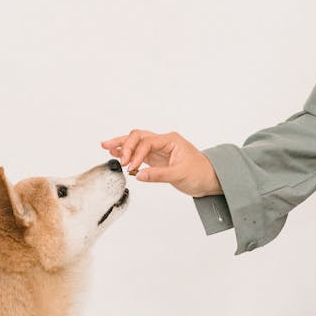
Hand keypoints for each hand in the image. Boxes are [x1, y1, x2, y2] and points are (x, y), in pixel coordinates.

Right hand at [101, 130, 221, 196]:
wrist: (209, 179)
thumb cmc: (200, 173)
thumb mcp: (180, 175)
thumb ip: (158, 175)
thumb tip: (139, 175)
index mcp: (171, 140)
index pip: (147, 142)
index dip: (137, 153)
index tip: (131, 166)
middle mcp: (163, 142)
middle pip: (139, 136)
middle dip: (125, 144)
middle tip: (116, 156)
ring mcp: (158, 150)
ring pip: (136, 142)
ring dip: (122, 145)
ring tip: (106, 146)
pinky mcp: (156, 159)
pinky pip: (138, 153)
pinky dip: (128, 153)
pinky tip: (116, 154)